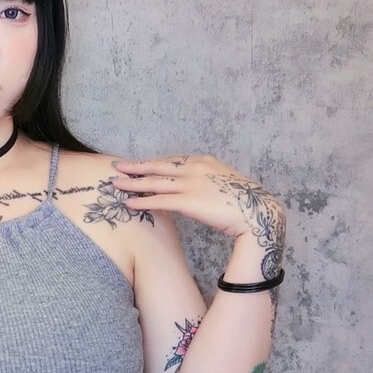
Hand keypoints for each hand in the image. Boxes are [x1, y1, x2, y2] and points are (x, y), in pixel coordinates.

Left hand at [109, 153, 286, 246]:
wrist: (257, 212)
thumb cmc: (245, 202)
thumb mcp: (225, 183)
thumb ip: (209, 182)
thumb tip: (200, 191)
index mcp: (204, 162)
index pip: (172, 161)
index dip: (153, 164)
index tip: (139, 165)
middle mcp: (195, 168)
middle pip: (158, 166)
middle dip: (136, 167)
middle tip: (117, 166)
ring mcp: (191, 184)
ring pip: (154, 182)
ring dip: (133, 183)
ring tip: (115, 184)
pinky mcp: (189, 201)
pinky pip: (159, 200)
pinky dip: (141, 202)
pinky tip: (128, 204)